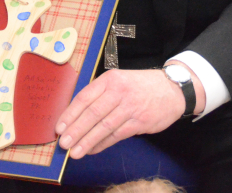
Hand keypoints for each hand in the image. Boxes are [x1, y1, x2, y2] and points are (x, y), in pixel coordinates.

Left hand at [55, 64, 206, 158]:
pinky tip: (92, 149)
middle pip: (92, 113)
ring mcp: (130, 107)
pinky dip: (103, 144)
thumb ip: (100, 95)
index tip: (59, 128)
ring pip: (104, 126)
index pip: (84, 97)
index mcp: (110, 80)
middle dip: (76, 130)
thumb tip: (76, 116)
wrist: (172, 89)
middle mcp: (119, 91)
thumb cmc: (140, 86)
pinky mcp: (140, 121)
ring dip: (87, 141)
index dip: (70, 114)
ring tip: (75, 152)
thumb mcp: (119, 80)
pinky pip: (117, 135)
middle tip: (63, 143)